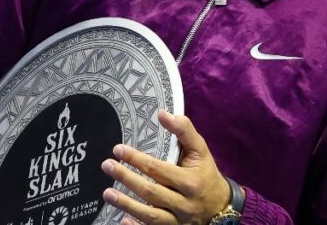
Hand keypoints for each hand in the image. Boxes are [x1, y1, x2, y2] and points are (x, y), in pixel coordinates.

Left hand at [101, 110, 232, 223]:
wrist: (220, 206)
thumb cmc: (206, 174)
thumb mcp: (200, 150)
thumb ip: (184, 130)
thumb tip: (162, 113)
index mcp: (191, 181)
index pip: (159, 169)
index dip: (137, 159)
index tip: (118, 149)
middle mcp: (185, 203)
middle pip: (151, 192)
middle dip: (127, 178)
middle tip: (107, 165)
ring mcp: (178, 220)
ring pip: (149, 215)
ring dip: (126, 204)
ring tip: (106, 193)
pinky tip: (121, 220)